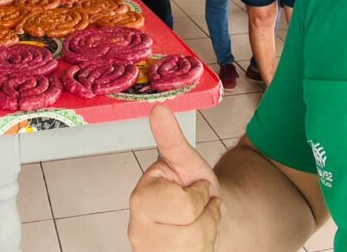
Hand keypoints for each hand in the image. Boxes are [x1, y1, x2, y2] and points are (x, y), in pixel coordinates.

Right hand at [128, 105, 222, 251]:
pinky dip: (206, 247)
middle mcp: (138, 231)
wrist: (202, 215)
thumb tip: (158, 109)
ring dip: (208, 231)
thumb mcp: (186, 160)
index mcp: (140, 199)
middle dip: (206, 215)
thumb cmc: (192, 187)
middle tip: (198, 205)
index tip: (193, 187)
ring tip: (200, 220)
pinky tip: (198, 240)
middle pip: (191, 231)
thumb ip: (171, 139)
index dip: (198, 195)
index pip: (183, 205)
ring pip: (197, 248)